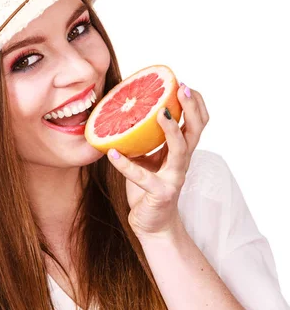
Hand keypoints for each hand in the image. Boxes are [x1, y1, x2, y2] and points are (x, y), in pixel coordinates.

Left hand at [106, 84, 209, 240]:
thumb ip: (143, 140)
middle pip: (195, 130)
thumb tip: (123, 113)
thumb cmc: (149, 187)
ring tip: (160, 112)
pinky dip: (125, 165)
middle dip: (191, 108)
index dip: (195, 104)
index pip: (197, 123)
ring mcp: (174, 178)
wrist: (154, 224)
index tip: (184, 85)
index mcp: (180, 152)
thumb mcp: (148, 159)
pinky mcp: (160, 193)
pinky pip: (142, 177)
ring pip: (180, 150)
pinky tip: (111, 153)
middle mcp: (182, 162)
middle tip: (181, 89)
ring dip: (172, 130)